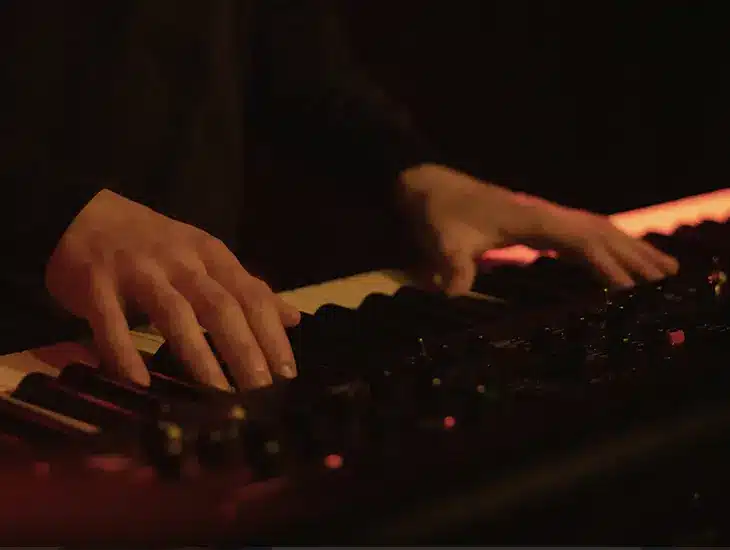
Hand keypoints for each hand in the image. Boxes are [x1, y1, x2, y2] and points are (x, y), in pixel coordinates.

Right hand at [45, 190, 299, 389]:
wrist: (81, 214)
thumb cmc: (152, 244)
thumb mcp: (206, 258)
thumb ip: (247, 289)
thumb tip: (292, 318)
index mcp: (211, 255)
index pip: (252, 295)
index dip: (272, 334)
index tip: (288, 373)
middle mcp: (180, 261)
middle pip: (221, 306)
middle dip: (244, 349)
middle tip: (262, 390)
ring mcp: (138, 270)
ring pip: (175, 313)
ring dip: (199, 355)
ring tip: (218, 394)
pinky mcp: (96, 283)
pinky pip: (112, 322)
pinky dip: (125, 352)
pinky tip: (139, 383)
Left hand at [398, 164, 678, 293]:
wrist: (426, 186)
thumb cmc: (436, 215)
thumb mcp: (441, 241)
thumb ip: (451, 266)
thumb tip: (456, 290)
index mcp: (532, 220)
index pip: (582, 243)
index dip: (609, 266)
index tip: (635, 291)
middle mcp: (545, 214)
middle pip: (602, 232)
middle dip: (636, 255)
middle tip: (672, 278)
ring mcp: (542, 215)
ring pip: (596, 229)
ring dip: (628, 247)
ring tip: (661, 268)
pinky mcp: (535, 221)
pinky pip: (581, 233)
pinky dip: (606, 245)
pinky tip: (615, 257)